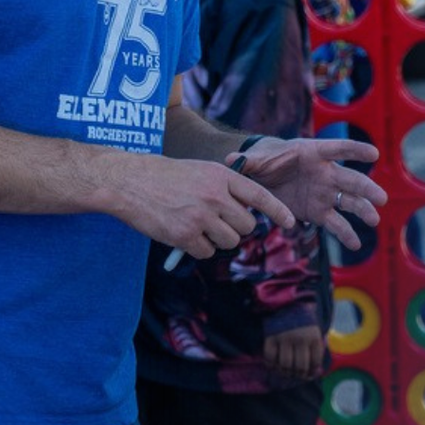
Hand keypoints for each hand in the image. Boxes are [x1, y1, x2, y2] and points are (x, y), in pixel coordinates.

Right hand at [104, 153, 295, 258]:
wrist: (133, 181)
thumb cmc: (168, 176)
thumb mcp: (203, 171)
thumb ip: (226, 189)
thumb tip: (247, 213)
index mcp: (222, 176)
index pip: (259, 195)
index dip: (277, 210)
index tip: (290, 221)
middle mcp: (216, 196)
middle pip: (246, 225)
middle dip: (236, 228)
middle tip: (217, 221)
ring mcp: (201, 216)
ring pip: (229, 241)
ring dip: (217, 239)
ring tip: (197, 224)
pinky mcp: (186, 236)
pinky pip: (206, 252)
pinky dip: (198, 248)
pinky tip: (183, 233)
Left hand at [226, 137, 386, 250]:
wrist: (265, 177)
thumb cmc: (264, 160)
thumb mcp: (255, 160)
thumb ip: (247, 162)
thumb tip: (230, 160)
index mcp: (312, 153)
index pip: (337, 149)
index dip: (354, 150)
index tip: (374, 154)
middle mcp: (325, 173)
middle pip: (350, 179)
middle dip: (366, 188)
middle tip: (380, 198)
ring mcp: (325, 193)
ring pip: (348, 202)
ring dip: (362, 210)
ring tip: (374, 220)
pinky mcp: (318, 212)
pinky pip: (335, 223)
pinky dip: (345, 233)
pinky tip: (355, 244)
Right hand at [264, 325, 324, 380]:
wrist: (287, 303)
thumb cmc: (303, 323)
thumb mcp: (314, 332)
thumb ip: (316, 351)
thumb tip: (315, 373)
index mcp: (313, 336)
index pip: (315, 362)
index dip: (312, 371)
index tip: (308, 373)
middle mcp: (300, 338)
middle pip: (300, 367)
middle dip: (299, 374)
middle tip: (297, 374)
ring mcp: (284, 337)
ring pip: (285, 365)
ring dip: (285, 371)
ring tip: (286, 370)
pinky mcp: (271, 337)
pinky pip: (270, 358)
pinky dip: (271, 365)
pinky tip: (275, 364)